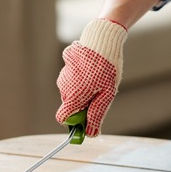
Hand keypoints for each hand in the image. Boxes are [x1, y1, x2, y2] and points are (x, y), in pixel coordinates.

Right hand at [56, 18, 126, 136]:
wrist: (101, 38)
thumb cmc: (106, 67)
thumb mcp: (106, 95)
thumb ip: (97, 115)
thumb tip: (90, 133)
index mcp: (72, 97)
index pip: (63, 118)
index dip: (74, 123)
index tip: (86, 120)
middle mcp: (64, 87)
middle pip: (70, 104)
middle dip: (83, 105)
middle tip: (101, 95)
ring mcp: (64, 74)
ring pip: (72, 90)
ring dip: (83, 90)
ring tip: (100, 78)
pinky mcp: (66, 63)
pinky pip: (73, 76)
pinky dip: (82, 76)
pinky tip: (94, 67)